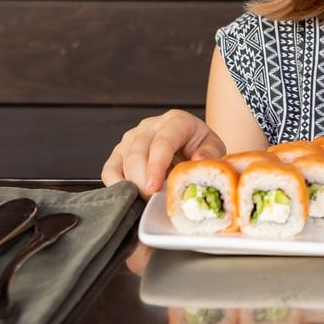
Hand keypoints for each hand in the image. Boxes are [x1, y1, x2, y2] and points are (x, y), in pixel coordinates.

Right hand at [101, 109, 225, 198]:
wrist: (190, 143)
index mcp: (175, 121)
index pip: (162, 142)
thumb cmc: (200, 145)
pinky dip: (117, 186)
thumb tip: (198, 161)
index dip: (156, 166)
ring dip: (132, 186)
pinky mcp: (119, 152)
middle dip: (142, 182)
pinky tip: (131, 196)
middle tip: (152, 202)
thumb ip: (209, 153)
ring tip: (147, 201)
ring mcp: (131, 138)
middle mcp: (149, 126)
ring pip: (122, 162)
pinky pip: (110, 170)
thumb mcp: (213, 147)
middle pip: (137, 154)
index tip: (154, 188)